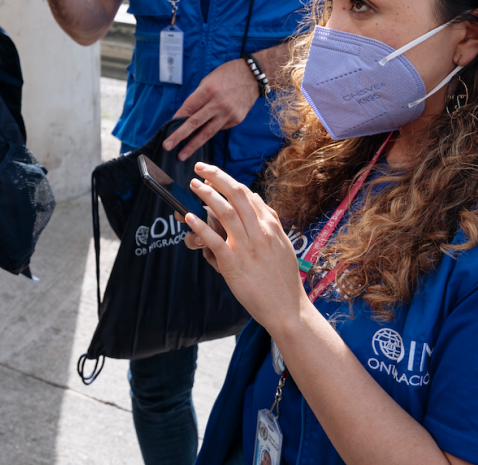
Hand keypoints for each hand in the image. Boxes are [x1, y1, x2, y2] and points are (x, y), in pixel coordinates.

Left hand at [163, 58, 260, 159]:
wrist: (252, 76)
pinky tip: (203, 136)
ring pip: (207, 132)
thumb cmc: (226, 75)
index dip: (177, 120)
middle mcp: (218, 103)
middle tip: (167, 146)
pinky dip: (210, 131)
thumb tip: (185, 115)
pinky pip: (219, 128)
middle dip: (179, 136)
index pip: (188, 109)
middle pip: (195, 123)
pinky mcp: (236, 119)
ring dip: (192, 145)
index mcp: (208, 91)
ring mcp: (228, 113)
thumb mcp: (208, 80)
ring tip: (181, 156)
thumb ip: (198, 97)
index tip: (167, 130)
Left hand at [182, 162, 302, 329]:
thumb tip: (254, 197)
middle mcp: (261, 232)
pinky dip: (200, 226)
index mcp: (271, 227)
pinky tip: (189, 217)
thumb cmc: (283, 279)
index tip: (211, 176)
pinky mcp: (235, 264)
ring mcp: (248, 248)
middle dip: (216, 177)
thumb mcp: (282, 244)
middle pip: (236, 195)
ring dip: (207, 195)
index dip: (226, 181)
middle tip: (199, 168)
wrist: (288, 310)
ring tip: (192, 185)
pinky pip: (215, 241)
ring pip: (226, 212)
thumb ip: (268, 220)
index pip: (247, 194)